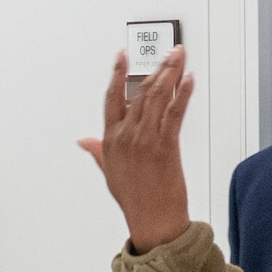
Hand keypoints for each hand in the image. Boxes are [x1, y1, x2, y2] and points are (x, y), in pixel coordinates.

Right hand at [78, 46, 194, 252]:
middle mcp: (128, 135)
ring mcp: (147, 138)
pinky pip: (175, 111)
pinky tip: (188, 79)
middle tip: (169, 52)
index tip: (121, 55)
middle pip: (141, 90)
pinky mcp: (167, 144)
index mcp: (111, 139)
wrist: (153, 219)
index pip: (112, 97)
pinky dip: (183, 92)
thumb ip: (97, 151)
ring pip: (158, 95)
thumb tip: (84, 142)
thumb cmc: (134, 199)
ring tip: (179, 56)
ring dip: (171, 72)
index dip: (117, 73)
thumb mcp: (109, 172)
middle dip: (156, 66)